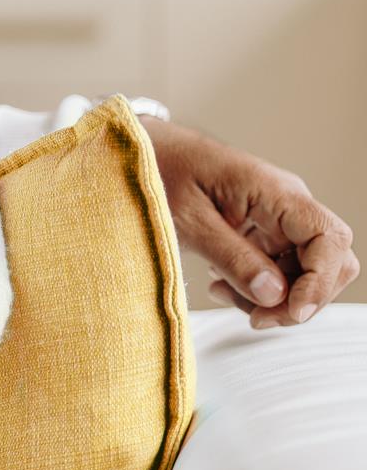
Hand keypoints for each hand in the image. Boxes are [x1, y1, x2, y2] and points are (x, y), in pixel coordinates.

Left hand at [143, 117, 358, 327]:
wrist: (139, 153)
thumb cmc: (158, 171)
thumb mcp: (186, 219)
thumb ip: (230, 255)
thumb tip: (275, 295)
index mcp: (273, 191)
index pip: (329, 237)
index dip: (321, 280)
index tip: (294, 311)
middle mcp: (285, 204)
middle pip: (329, 260)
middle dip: (300, 297)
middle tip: (256, 316)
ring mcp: (276, 220)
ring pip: (304, 271)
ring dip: (275, 297)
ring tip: (224, 293)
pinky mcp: (260, 232)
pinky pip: (278, 269)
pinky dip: (257, 288)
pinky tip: (221, 285)